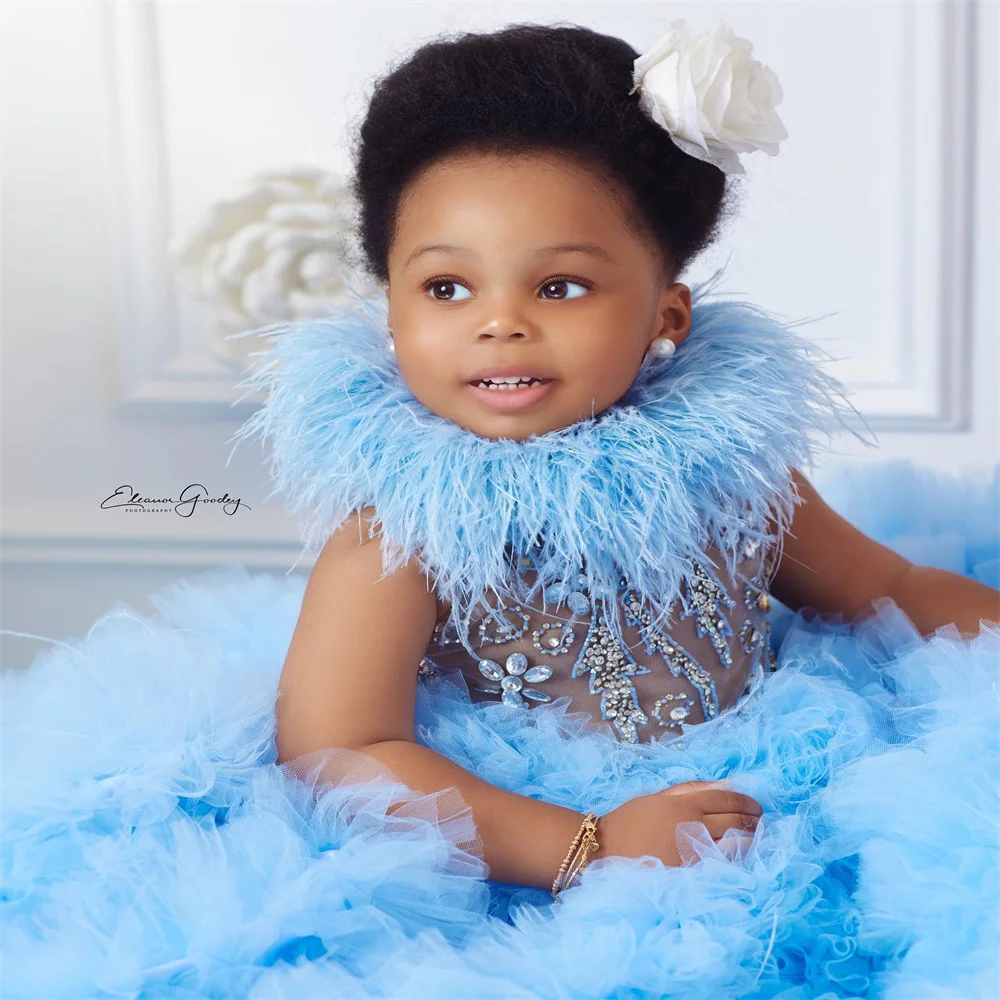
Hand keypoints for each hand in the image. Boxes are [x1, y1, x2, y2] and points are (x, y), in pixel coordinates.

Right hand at [597, 779, 761, 866]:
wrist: (604, 850)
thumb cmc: (630, 821)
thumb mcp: (658, 797)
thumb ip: (691, 789)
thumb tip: (724, 783)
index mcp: (684, 804)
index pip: (725, 799)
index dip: (745, 801)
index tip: (756, 806)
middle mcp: (692, 826)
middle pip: (735, 822)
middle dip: (752, 821)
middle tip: (759, 822)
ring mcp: (693, 852)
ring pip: (734, 846)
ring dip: (750, 841)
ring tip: (754, 839)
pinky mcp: (691, 874)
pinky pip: (722, 865)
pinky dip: (735, 859)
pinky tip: (739, 857)